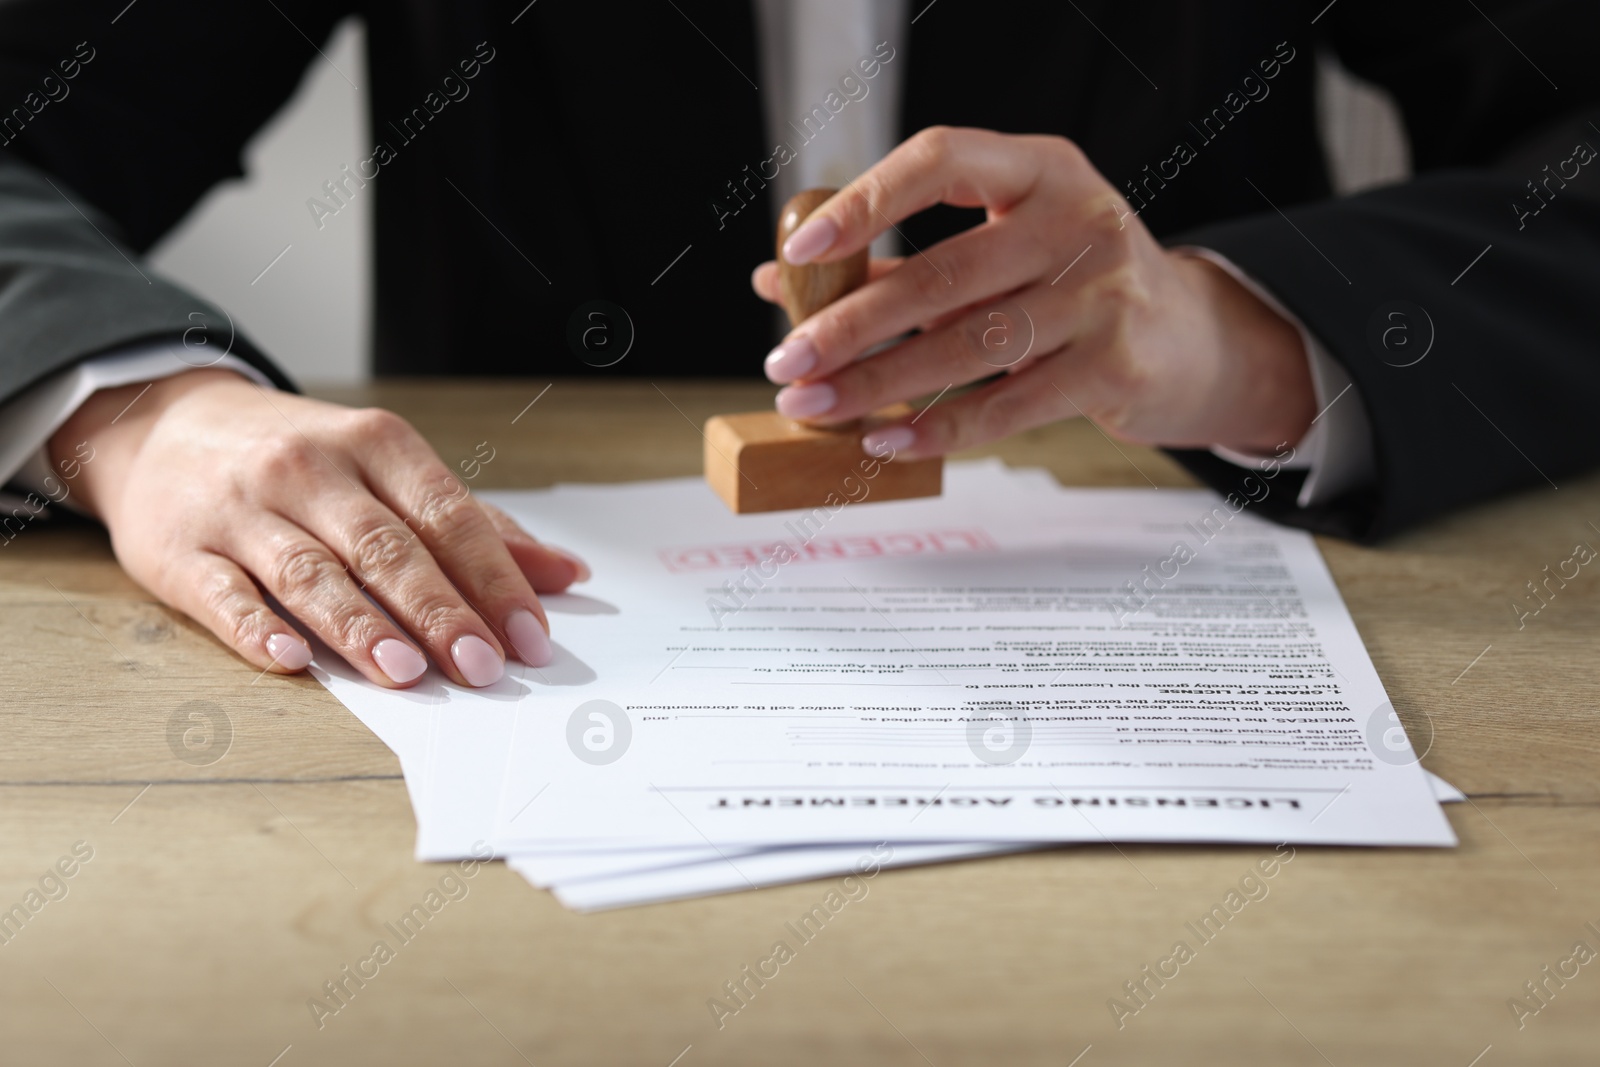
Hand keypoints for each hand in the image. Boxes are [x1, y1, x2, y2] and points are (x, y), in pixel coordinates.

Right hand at [50, 369, 586, 687]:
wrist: (163, 424)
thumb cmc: (300, 459)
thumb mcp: (387, 467)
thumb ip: (475, 525)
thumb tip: (565, 574)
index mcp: (374, 445)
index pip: (448, 516)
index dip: (494, 578)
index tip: (531, 636)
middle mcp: (309, 471)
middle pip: (386, 548)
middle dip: (440, 611)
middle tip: (483, 666)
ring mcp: (243, 511)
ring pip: (310, 572)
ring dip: (361, 626)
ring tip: (407, 672)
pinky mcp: (183, 552)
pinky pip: (224, 593)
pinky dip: (257, 628)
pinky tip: (292, 660)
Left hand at [751, 127, 1314, 457]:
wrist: (1192, 341)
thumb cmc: (1073, 284)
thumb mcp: (1001, 248)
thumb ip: (897, 258)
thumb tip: (779, 280)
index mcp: (1039, 169)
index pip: (941, 159)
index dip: (867, 201)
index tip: (803, 247)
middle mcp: (1078, 219)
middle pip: (943, 274)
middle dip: (850, 324)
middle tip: (787, 359)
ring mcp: (1103, 294)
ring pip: (967, 346)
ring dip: (877, 382)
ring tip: (814, 405)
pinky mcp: (1114, 366)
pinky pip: (1006, 406)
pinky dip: (936, 428)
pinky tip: (884, 438)